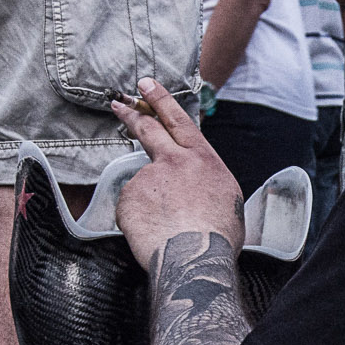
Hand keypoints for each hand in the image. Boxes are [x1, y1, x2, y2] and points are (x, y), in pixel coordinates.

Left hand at [111, 77, 246, 267]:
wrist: (195, 258)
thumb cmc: (218, 236)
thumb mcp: (227, 198)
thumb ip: (206, 182)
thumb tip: (195, 186)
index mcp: (202, 159)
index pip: (177, 120)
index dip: (160, 100)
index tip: (145, 85)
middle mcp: (173, 161)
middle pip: (147, 130)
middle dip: (131, 113)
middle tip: (118, 103)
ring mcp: (147, 178)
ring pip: (144, 187)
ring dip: (151, 204)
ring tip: (167, 227)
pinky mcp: (128, 198)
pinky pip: (132, 209)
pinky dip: (140, 221)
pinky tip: (153, 234)